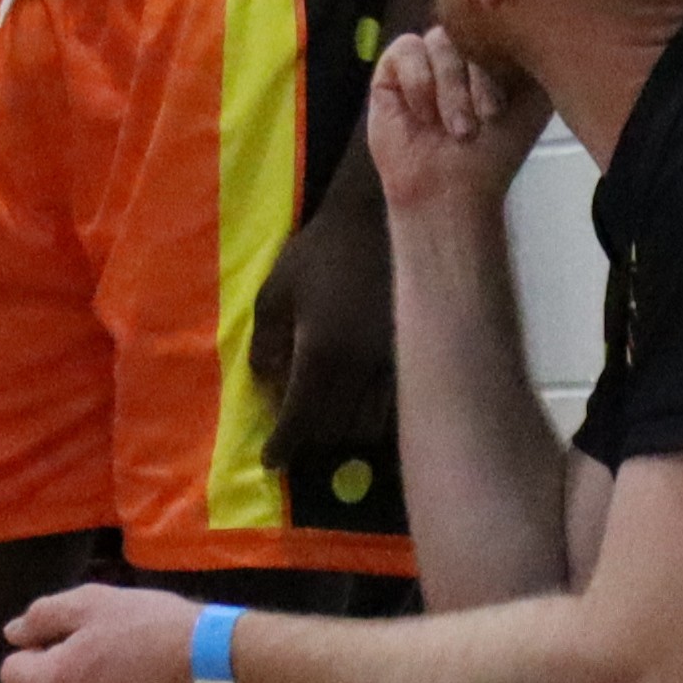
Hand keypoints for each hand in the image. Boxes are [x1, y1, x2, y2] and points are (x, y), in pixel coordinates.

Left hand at [0, 582, 212, 682]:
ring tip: (126, 680)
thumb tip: (12, 633)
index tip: (68, 640)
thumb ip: (43, 616)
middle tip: (98, 656)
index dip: (35, 653)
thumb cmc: (150, 629)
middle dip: (56, 682)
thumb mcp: (93, 603)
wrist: (215, 670)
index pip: (11, 674)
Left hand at [246, 172, 396, 461]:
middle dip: (311, 439)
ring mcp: (395, 366)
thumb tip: (265, 383)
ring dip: (344, 431)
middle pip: (335, 430)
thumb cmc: (322, 252)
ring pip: (369, 425)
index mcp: (322, 353)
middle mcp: (361, 369)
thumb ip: (266, 342)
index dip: (283, 446)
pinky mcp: (418, 357)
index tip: (271, 460)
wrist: (385, 221)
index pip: (301, 419)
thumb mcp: (276, 290)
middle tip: (295, 434)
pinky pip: (396, 405)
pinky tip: (360, 403)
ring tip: (327, 420)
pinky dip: (374, 415)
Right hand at [361, 27, 542, 227]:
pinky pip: (407, 49)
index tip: (504, 107)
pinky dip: (419, 83)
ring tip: (456, 128)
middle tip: (485, 118)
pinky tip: (423, 115)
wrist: (452, 188)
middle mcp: (462, 50)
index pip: (501, 25)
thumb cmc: (493, 153)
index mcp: (496, 53)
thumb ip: (537, 57)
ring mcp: (427, 57)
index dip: (502, 62)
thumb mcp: (532, 102)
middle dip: (479, 80)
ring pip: (441, 41)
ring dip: (451, 90)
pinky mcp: (392, 68)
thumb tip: (539, 15)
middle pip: (470, 32)